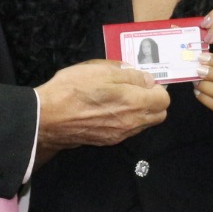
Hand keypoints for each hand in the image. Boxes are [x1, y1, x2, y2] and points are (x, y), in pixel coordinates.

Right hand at [34, 60, 168, 152]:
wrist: (48, 118)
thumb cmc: (74, 89)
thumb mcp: (101, 70)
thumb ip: (130, 75)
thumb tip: (149, 80)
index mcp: (134, 103)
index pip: (164, 99)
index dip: (156, 87)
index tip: (142, 80)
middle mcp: (132, 123)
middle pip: (159, 115)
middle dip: (153, 101)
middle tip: (135, 89)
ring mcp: (120, 134)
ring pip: (144, 124)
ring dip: (140, 111)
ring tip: (119, 98)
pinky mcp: (108, 141)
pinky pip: (128, 130)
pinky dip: (126, 120)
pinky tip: (108, 110)